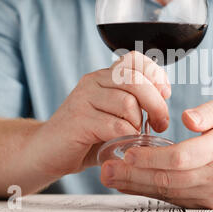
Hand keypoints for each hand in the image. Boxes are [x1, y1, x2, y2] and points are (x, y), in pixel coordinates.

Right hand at [26, 51, 170, 178]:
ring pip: (128, 103)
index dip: (156, 74)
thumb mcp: (113, 114)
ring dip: (138, 124)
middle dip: (156, 103)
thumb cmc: (86, 136)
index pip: (135, 59)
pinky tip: (123, 144)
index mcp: (103, 77)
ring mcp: (83, 99)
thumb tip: (163, 101)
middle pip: (135, 80)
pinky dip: (127, 138)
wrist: (47, 152)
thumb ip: (134, 103)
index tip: (164, 94)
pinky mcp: (78, 121)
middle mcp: (93, 82)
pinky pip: (115, 126)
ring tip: (135, 135)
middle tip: (160, 123)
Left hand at [100, 98, 212, 208]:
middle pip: (170, 179)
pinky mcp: (211, 204)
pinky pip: (177, 200)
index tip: (129, 153)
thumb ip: (210, 111)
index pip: (181, 157)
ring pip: (170, 193)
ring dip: (138, 187)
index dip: (152, 158)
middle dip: (135, 175)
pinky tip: (135, 186)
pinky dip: (153, 193)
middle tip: (108, 169)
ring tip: (113, 178)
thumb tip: (187, 118)